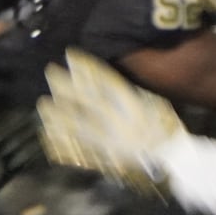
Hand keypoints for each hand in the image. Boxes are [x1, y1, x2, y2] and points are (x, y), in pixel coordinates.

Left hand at [37, 49, 185, 197]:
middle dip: (68, 88)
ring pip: (82, 127)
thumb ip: (131, 93)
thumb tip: (105, 77)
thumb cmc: (165, 127)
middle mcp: (122, 124)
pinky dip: (65, 144)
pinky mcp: (107, 157)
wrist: (173, 158)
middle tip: (50, 73)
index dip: (88, 69)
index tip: (71, 56)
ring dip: (61, 115)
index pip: (108, 84)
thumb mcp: (154, 103)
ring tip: (43, 105)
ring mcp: (113, 142)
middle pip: (90, 103)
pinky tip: (50, 137)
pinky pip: (82, 150)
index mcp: (135, 109)